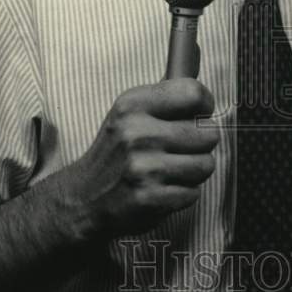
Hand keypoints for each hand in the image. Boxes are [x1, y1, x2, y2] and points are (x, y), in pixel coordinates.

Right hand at [58, 78, 218, 238]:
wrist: (83, 198)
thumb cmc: (116, 153)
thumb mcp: (129, 113)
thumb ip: (165, 99)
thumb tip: (204, 93)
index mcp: (132, 105)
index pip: (193, 93)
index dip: (205, 105)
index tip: (200, 114)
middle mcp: (136, 133)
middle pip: (208, 132)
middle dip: (201, 143)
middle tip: (179, 149)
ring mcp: (143, 167)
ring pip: (205, 164)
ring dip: (194, 170)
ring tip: (170, 170)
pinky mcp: (149, 198)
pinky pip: (194, 192)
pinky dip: (183, 193)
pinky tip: (162, 189)